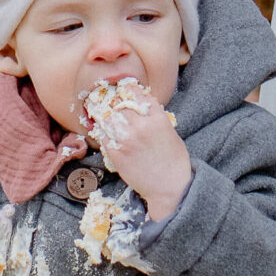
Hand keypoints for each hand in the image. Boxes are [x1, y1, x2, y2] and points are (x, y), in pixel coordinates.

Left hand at [100, 87, 190, 220]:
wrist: (170, 186)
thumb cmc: (173, 159)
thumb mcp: (169, 130)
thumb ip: (153, 116)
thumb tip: (138, 105)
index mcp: (156, 117)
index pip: (135, 92)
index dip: (126, 89)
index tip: (123, 90)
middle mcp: (140, 125)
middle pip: (118, 103)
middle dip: (113, 101)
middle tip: (109, 100)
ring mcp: (125, 139)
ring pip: (107, 117)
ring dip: (105, 115)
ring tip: (103, 114)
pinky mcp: (115, 153)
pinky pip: (102, 136)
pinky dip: (103, 132)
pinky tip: (106, 132)